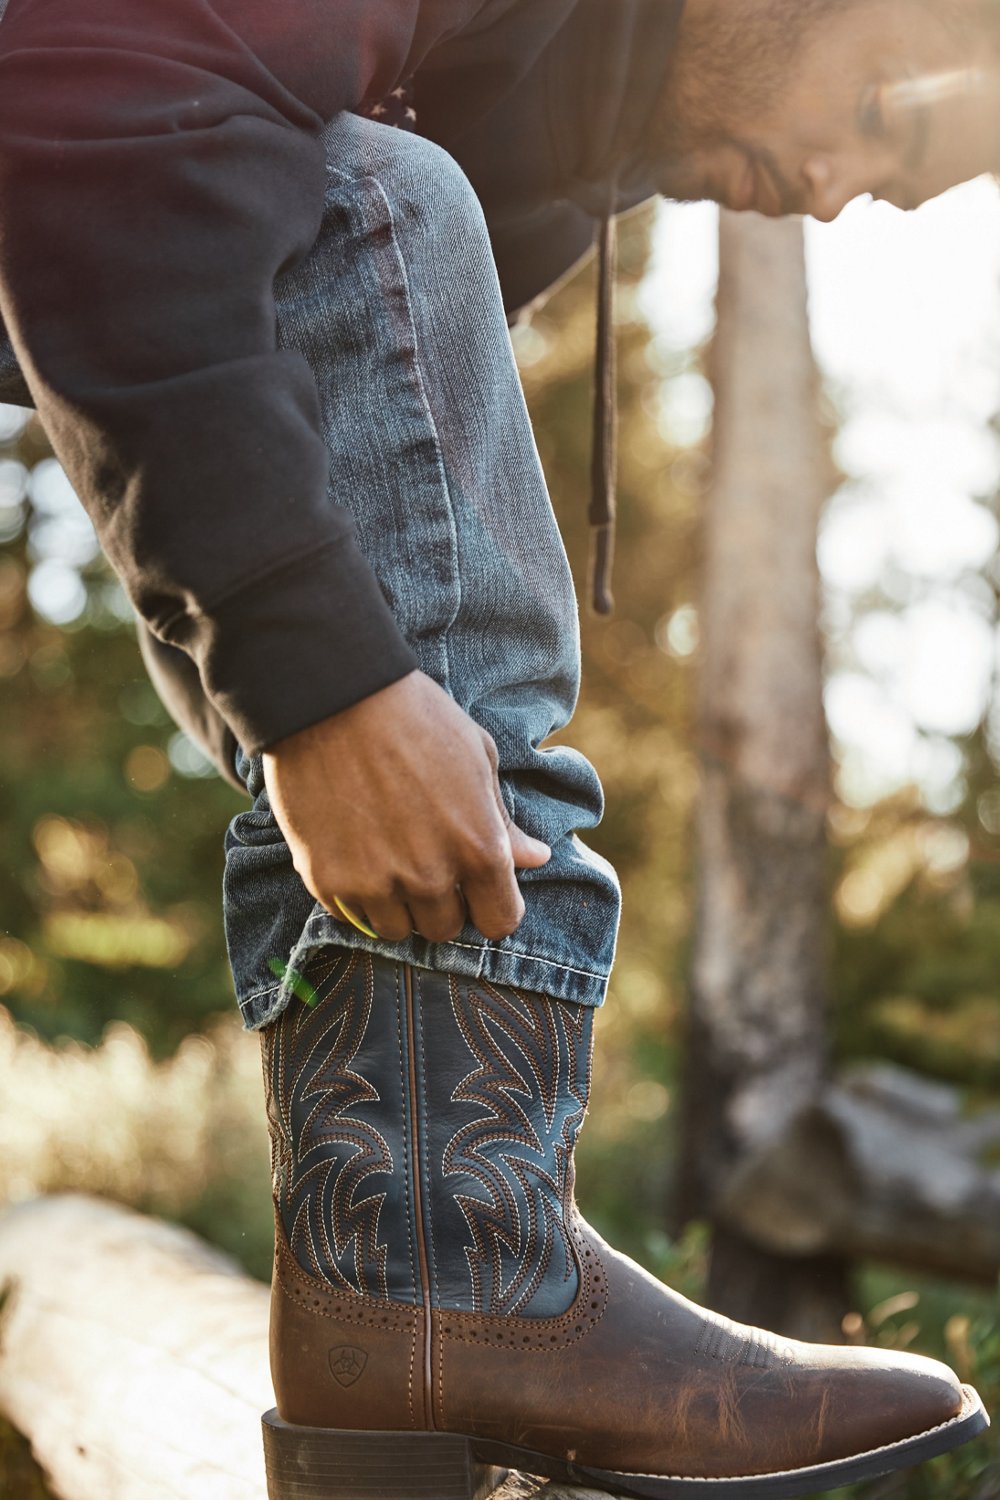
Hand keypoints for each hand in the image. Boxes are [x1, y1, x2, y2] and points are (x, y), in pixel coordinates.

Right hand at [262, 670, 550, 942]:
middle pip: (445, 929)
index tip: (477, 890)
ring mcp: (376, 883)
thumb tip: (536, 859)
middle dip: (441, 902)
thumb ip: (503, 821)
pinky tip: (353, 850)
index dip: (491, 907)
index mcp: (479, 848)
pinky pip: (349, 915)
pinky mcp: (327, 880)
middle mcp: (430, 877)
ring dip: (396, 903)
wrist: (333, 697)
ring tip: (385, 855)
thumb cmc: (416, 718)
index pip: (499, 922)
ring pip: (396, 930)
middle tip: (423, 860)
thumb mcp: (477, 758)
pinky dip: (354, 893)